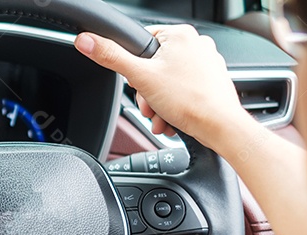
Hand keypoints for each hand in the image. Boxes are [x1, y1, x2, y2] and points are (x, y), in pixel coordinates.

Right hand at [75, 25, 253, 148]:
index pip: (142, 43)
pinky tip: (172, 118)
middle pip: (154, 66)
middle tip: (150, 105)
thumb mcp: (140, 77)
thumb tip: (86, 40)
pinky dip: (173, 105)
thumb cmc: (190, 101)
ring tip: (162, 115)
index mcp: (180, 34)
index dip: (133, 67)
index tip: (138, 83)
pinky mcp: (211, 80)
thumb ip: (111, 57)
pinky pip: (183, 90)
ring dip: (158, 103)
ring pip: (167, 81)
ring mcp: (207, 62)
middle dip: (146, 92)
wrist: (220, 126)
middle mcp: (197, 44)